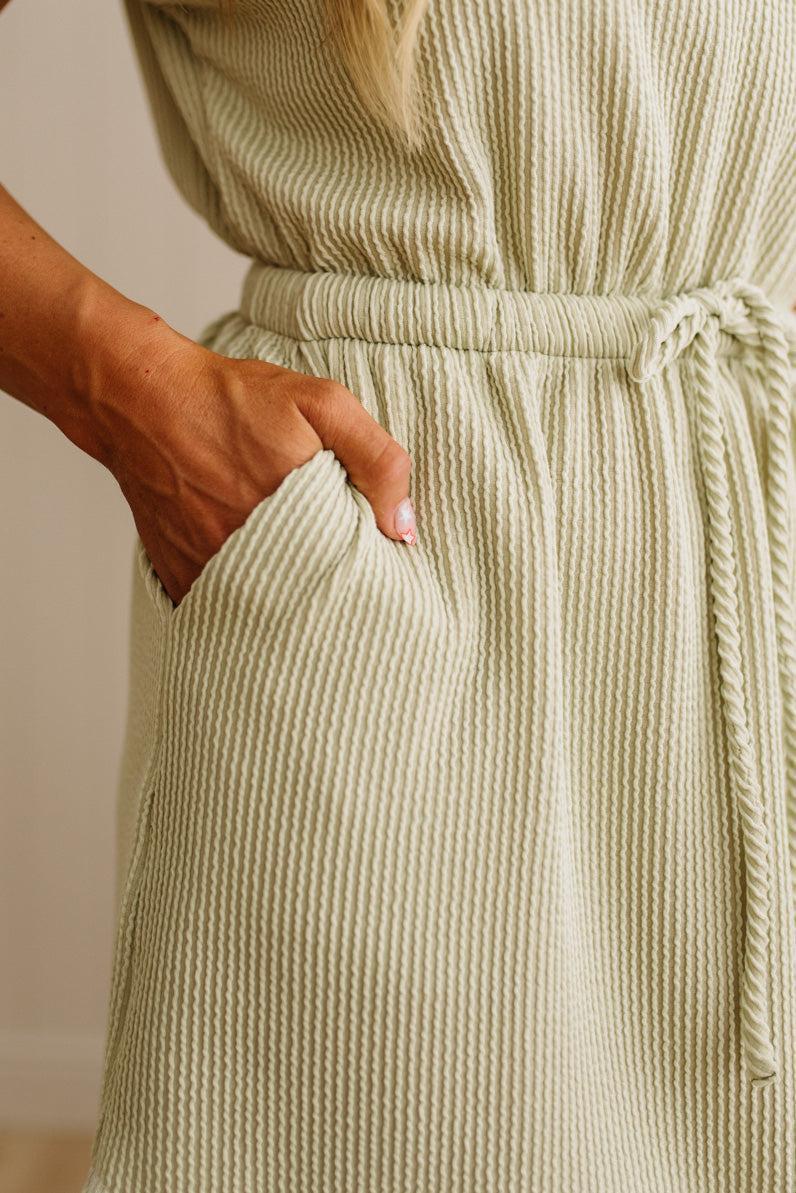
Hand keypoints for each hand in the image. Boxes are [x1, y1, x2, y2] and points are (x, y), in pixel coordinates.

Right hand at [102, 321, 417, 607]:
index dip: (366, 567)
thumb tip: (404, 527)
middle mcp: (253, 557)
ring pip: (268, 609)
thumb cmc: (233, 400)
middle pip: (311, 598)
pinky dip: (244, 597)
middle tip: (334, 562)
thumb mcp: (323, 404)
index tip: (373, 557)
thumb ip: (377, 459)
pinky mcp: (183, 579)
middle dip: (328, 586)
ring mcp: (213, 573)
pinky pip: (225, 606)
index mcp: (298, 521)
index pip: (352, 573)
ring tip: (295, 566)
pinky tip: (254, 571)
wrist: (143, 401)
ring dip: (286, 594)